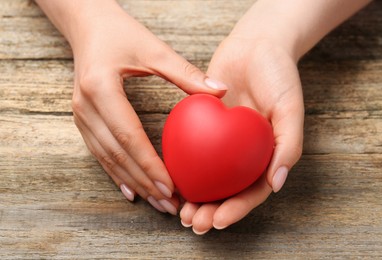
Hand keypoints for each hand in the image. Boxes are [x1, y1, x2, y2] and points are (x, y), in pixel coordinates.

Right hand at [47, 1, 226, 213]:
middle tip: (169, 204)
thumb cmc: (121, 33)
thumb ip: (185, 72)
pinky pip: (100, 153)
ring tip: (157, 203)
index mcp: (101, 88)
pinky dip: (117, 174)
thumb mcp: (153, 48)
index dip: (149, 164)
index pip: (128, 136)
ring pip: (108, 159)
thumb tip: (220, 92)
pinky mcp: (83, 119)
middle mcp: (85, 106)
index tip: (171, 187)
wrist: (88, 25)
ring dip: (133, 183)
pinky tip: (132, 191)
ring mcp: (81, 115)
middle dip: (144, 183)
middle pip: (117, 154)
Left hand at [180, 36, 303, 233]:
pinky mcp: (205, 124)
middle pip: (227, 190)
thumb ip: (288, 145)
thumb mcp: (290, 108)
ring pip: (208, 176)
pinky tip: (172, 177)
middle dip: (210, 211)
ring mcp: (224, 140)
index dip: (236, 210)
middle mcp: (243, 153)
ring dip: (195, 196)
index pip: (251, 191)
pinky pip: (193, 149)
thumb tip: (277, 183)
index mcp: (265, 155)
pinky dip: (184, 166)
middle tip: (193, 223)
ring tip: (181, 210)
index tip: (217, 221)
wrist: (255, 45)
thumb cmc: (279, 76)